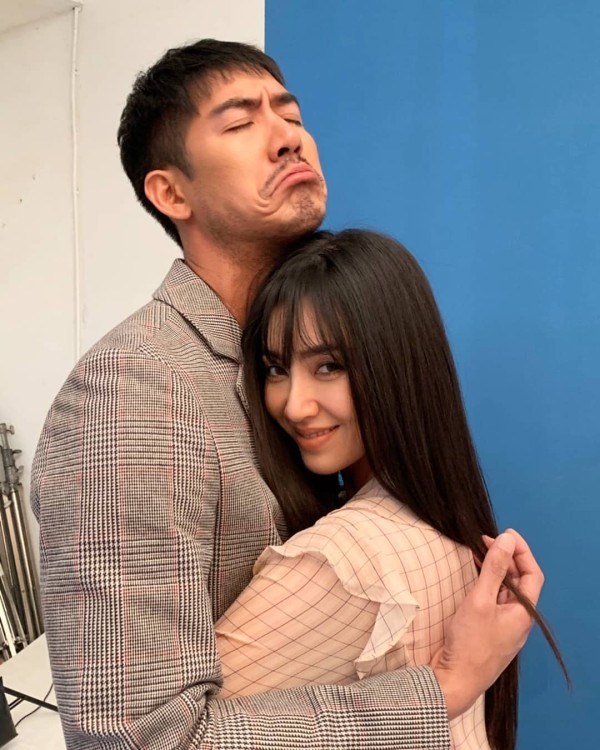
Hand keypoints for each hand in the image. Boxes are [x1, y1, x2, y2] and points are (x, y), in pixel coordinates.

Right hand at [430, 529, 543, 718]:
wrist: (454, 681)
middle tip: (485, 540)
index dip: (522, 551)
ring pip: (505, 590)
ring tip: (478, 552)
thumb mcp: (480, 600)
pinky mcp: (489, 630)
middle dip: (506, 557)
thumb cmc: (470, 642)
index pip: (532, 574)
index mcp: (524, 613)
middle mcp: (518, 619)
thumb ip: (494, 568)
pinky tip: (473, 575)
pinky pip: (493, 600)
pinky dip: (486, 583)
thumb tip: (506, 540)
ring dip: (495, 569)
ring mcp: (504, 626)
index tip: (505, 534)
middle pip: (519, 581)